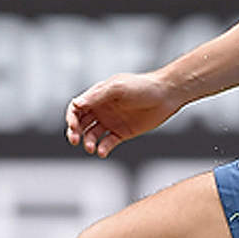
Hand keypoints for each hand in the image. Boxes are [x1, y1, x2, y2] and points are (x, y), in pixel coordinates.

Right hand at [65, 72, 182, 157]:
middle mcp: (102, 109)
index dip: (71, 117)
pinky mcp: (122, 132)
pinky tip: (102, 151)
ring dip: (88, 142)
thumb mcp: (118, 88)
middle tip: (75, 140)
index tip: (73, 126)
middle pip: (80, 123)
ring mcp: (112, 121)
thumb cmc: (143, 86)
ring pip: (92, 135)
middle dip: (75, 132)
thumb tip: (76, 104)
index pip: (77, 108)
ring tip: (91, 147)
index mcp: (98, 96)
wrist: (167, 95)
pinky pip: (107, 143)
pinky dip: (103, 148)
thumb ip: (97, 96)